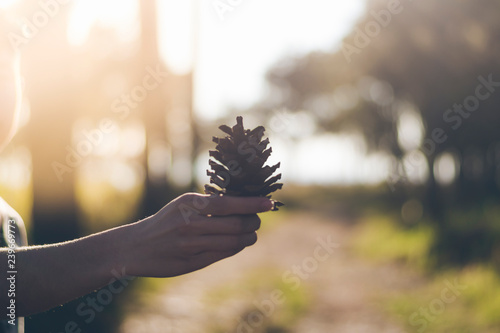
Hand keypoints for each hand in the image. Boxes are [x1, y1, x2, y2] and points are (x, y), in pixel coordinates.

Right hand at [120, 193, 273, 277]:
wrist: (136, 246)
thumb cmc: (166, 221)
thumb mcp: (183, 204)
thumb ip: (210, 204)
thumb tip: (244, 203)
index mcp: (190, 204)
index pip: (230, 203)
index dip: (254, 204)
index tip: (270, 203)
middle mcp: (191, 224)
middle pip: (237, 224)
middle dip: (254, 222)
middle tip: (258, 220)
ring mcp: (192, 245)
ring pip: (234, 241)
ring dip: (249, 236)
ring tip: (251, 232)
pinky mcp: (192, 262)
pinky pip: (224, 254)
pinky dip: (236, 247)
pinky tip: (237, 242)